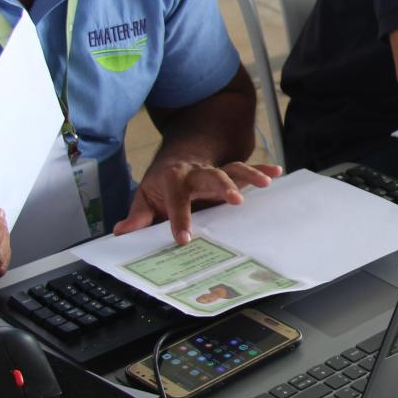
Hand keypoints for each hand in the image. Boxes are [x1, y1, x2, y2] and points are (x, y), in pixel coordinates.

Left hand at [114, 161, 282, 244]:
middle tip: (235, 200)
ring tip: (264, 183)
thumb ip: (138, 216)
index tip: (184, 239)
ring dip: (249, 174)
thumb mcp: (145, 198)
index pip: (176, 200)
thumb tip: (122, 232)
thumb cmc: (162, 184)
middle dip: (223, 186)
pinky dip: (261, 169)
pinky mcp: (228, 173)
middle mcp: (196, 172)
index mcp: (173, 179)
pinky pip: (246, 169)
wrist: (176, 159)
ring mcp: (214, 171)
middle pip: (210, 175)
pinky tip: (275, 172)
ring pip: (232, 169)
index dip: (179, 219)